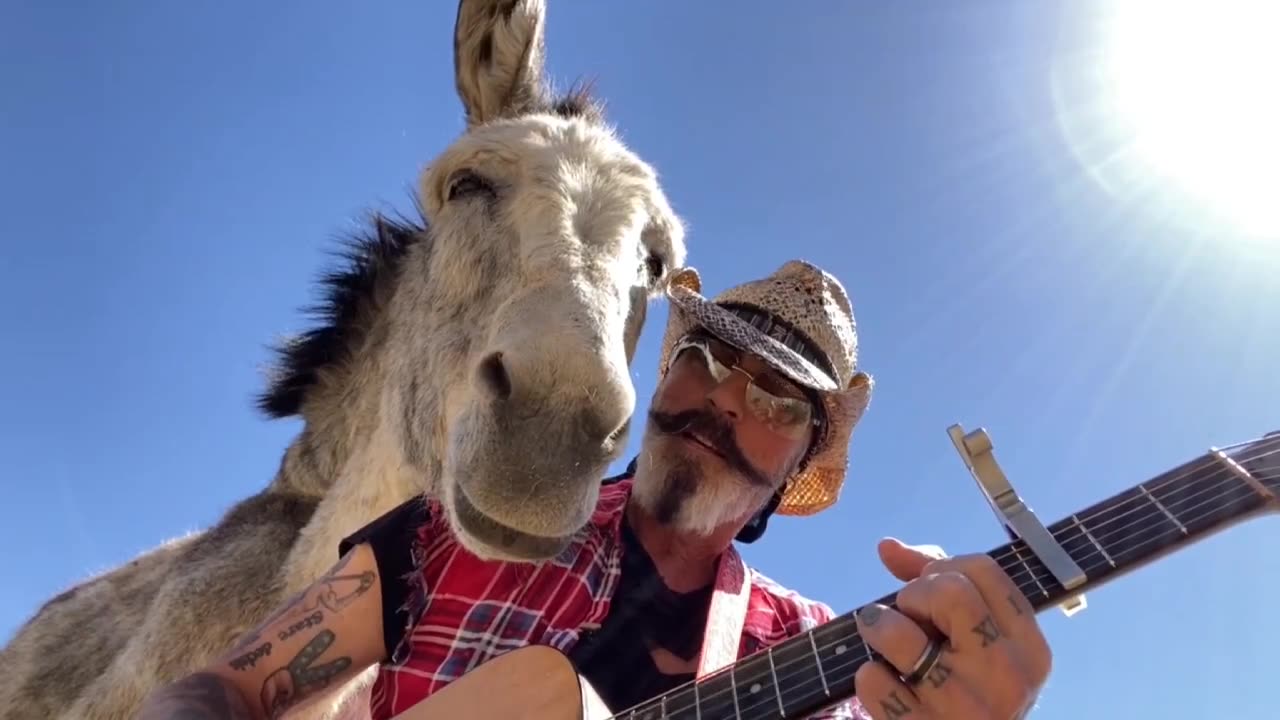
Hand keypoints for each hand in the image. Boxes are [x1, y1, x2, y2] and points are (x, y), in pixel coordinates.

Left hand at [853, 538, 1051, 718]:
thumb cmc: (970, 687)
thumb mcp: (977, 640)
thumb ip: (939, 584)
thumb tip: (887, 547)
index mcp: (1028, 647)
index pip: (982, 569)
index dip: (943, 570)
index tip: (934, 594)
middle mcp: (1005, 675)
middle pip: (947, 591)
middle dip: (914, 596)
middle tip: (913, 620)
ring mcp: (964, 707)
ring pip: (899, 632)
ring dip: (880, 629)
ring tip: (888, 647)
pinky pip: (874, 679)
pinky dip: (871, 677)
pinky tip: (890, 688)